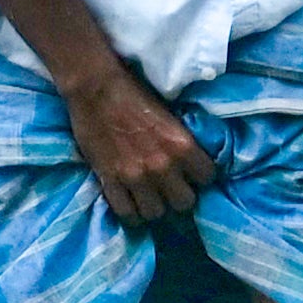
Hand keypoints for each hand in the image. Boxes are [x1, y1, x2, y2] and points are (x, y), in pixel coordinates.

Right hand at [65, 65, 216, 231]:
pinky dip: (130, 212)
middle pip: (184, 202)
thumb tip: (190, 161)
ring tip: (149, 197)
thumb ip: (180, 142)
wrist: (95, 88)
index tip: (192, 173)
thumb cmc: (134, 94)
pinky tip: (131, 203)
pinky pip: (126, 213)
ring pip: (156, 213)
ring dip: (154, 206)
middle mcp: (162, 167)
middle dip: (179, 196)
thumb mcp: (170, 116)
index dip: (200, 176)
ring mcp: (135, 177)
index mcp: (181, 146)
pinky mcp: (110, 182)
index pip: (207, 177)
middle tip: (171, 187)